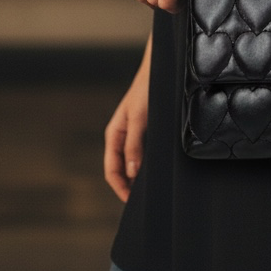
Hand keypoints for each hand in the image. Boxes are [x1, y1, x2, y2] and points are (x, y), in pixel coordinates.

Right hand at [104, 65, 148, 202]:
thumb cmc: (145, 90)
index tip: (131, 201)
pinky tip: (156, 170)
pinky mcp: (145, 131)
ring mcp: (133, 135)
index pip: (111, 170)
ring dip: (137, 177)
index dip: (120, 188)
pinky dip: (145, 165)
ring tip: (150, 189)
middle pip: (120, 170)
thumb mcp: (138, 118)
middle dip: (128, 186)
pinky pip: (141, 154)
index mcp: (114, 135)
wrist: (158, 70)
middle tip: (144, 200)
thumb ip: (133, 144)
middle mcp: (121, 137)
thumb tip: (131, 172)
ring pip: (131, 164)